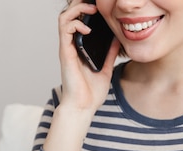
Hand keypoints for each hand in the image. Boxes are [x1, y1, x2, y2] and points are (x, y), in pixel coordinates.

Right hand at [43, 1, 120, 150]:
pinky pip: (65, 29)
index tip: (101, 6)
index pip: (79, 20)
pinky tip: (88, 29)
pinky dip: (76, 24)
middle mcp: (71, 45)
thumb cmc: (91, 92)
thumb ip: (109, 53)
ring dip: (78, 9)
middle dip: (81, 4)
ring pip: (64, 17)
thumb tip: (118, 39)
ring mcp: (67, 48)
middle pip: (70, 14)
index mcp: (80, 47)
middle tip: (96, 4)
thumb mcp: (106, 68)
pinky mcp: (65, 53)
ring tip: (93, 9)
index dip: (87, 9)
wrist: (83, 107)